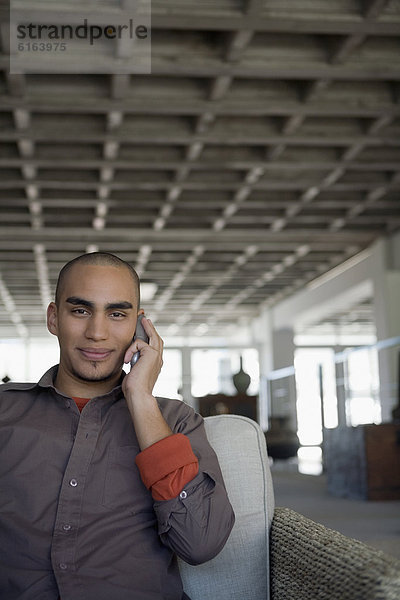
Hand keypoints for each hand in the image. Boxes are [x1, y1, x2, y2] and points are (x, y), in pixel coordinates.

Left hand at [122, 318, 170, 449]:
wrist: (138, 394)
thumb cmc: (134, 388)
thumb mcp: (134, 372)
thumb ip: (135, 363)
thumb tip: (130, 357)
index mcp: (155, 363)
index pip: (155, 347)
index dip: (150, 337)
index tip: (145, 329)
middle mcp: (158, 359)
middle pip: (157, 339)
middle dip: (151, 328)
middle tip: (145, 318)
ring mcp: (156, 356)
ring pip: (153, 337)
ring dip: (147, 327)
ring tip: (143, 319)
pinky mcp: (151, 354)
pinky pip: (139, 343)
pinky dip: (131, 349)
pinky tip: (127, 360)